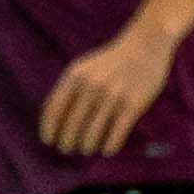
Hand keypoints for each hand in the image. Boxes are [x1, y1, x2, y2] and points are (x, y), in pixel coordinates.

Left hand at [37, 15, 182, 159]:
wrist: (145, 44)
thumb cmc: (110, 61)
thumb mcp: (84, 68)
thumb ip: (69, 90)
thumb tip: (54, 123)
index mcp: (75, 76)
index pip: (53, 110)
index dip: (48, 129)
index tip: (48, 141)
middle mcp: (92, 86)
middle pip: (71, 125)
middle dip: (67, 142)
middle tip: (68, 149)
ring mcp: (113, 96)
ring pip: (92, 134)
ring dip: (87, 146)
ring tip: (87, 149)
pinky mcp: (134, 105)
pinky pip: (116, 134)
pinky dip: (110, 146)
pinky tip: (108, 149)